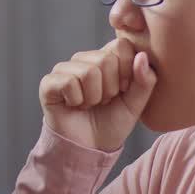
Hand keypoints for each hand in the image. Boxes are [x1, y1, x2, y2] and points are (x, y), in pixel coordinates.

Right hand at [38, 37, 157, 151]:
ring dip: (94, 97)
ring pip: (88, 72)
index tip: (122, 90)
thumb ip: (145, 80)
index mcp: (106, 57)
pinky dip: (77, 101)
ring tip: (89, 104)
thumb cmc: (112, 123)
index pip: (121, 46)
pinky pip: (69, 82)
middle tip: (103, 101)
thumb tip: (142, 55)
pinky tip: (74, 106)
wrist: (90, 148)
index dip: (127, 71)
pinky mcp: (49, 83)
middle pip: (106, 59)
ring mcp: (64, 69)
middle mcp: (84, 59)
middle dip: (110, 88)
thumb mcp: (136, 103)